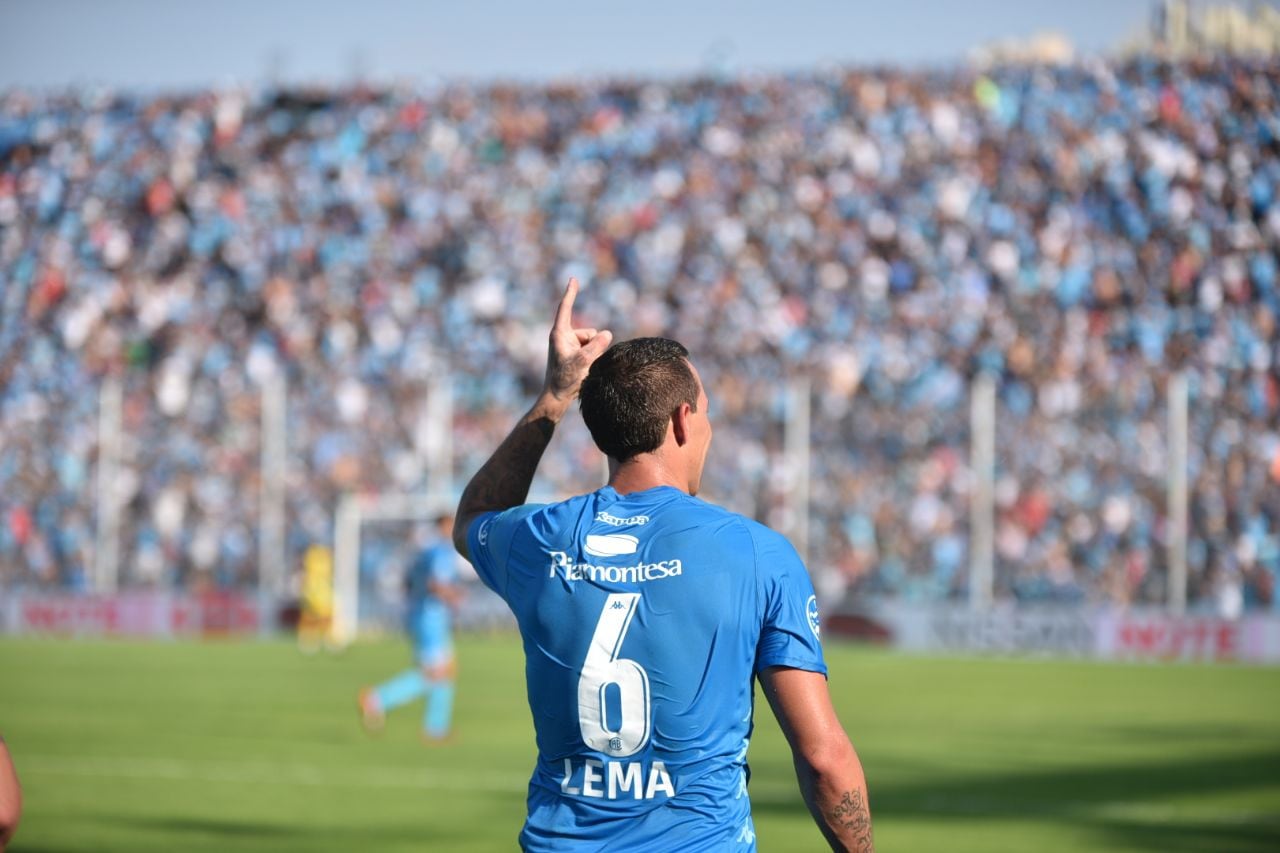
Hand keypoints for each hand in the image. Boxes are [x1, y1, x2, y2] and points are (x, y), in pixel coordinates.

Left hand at [545, 278, 612, 402]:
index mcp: (560, 334)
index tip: (573, 279)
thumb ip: (596, 346)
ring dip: (595, 353)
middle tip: (582, 364)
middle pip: (590, 332)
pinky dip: (594, 358)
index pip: (566, 308)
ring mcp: (570, 346)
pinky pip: (593, 350)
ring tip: (583, 369)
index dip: (571, 293)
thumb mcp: (583, 362)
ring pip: (594, 342)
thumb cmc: (564, 380)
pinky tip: (586, 371)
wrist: (556, 397)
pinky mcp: (575, 354)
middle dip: (594, 345)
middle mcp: (564, 337)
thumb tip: (607, 334)